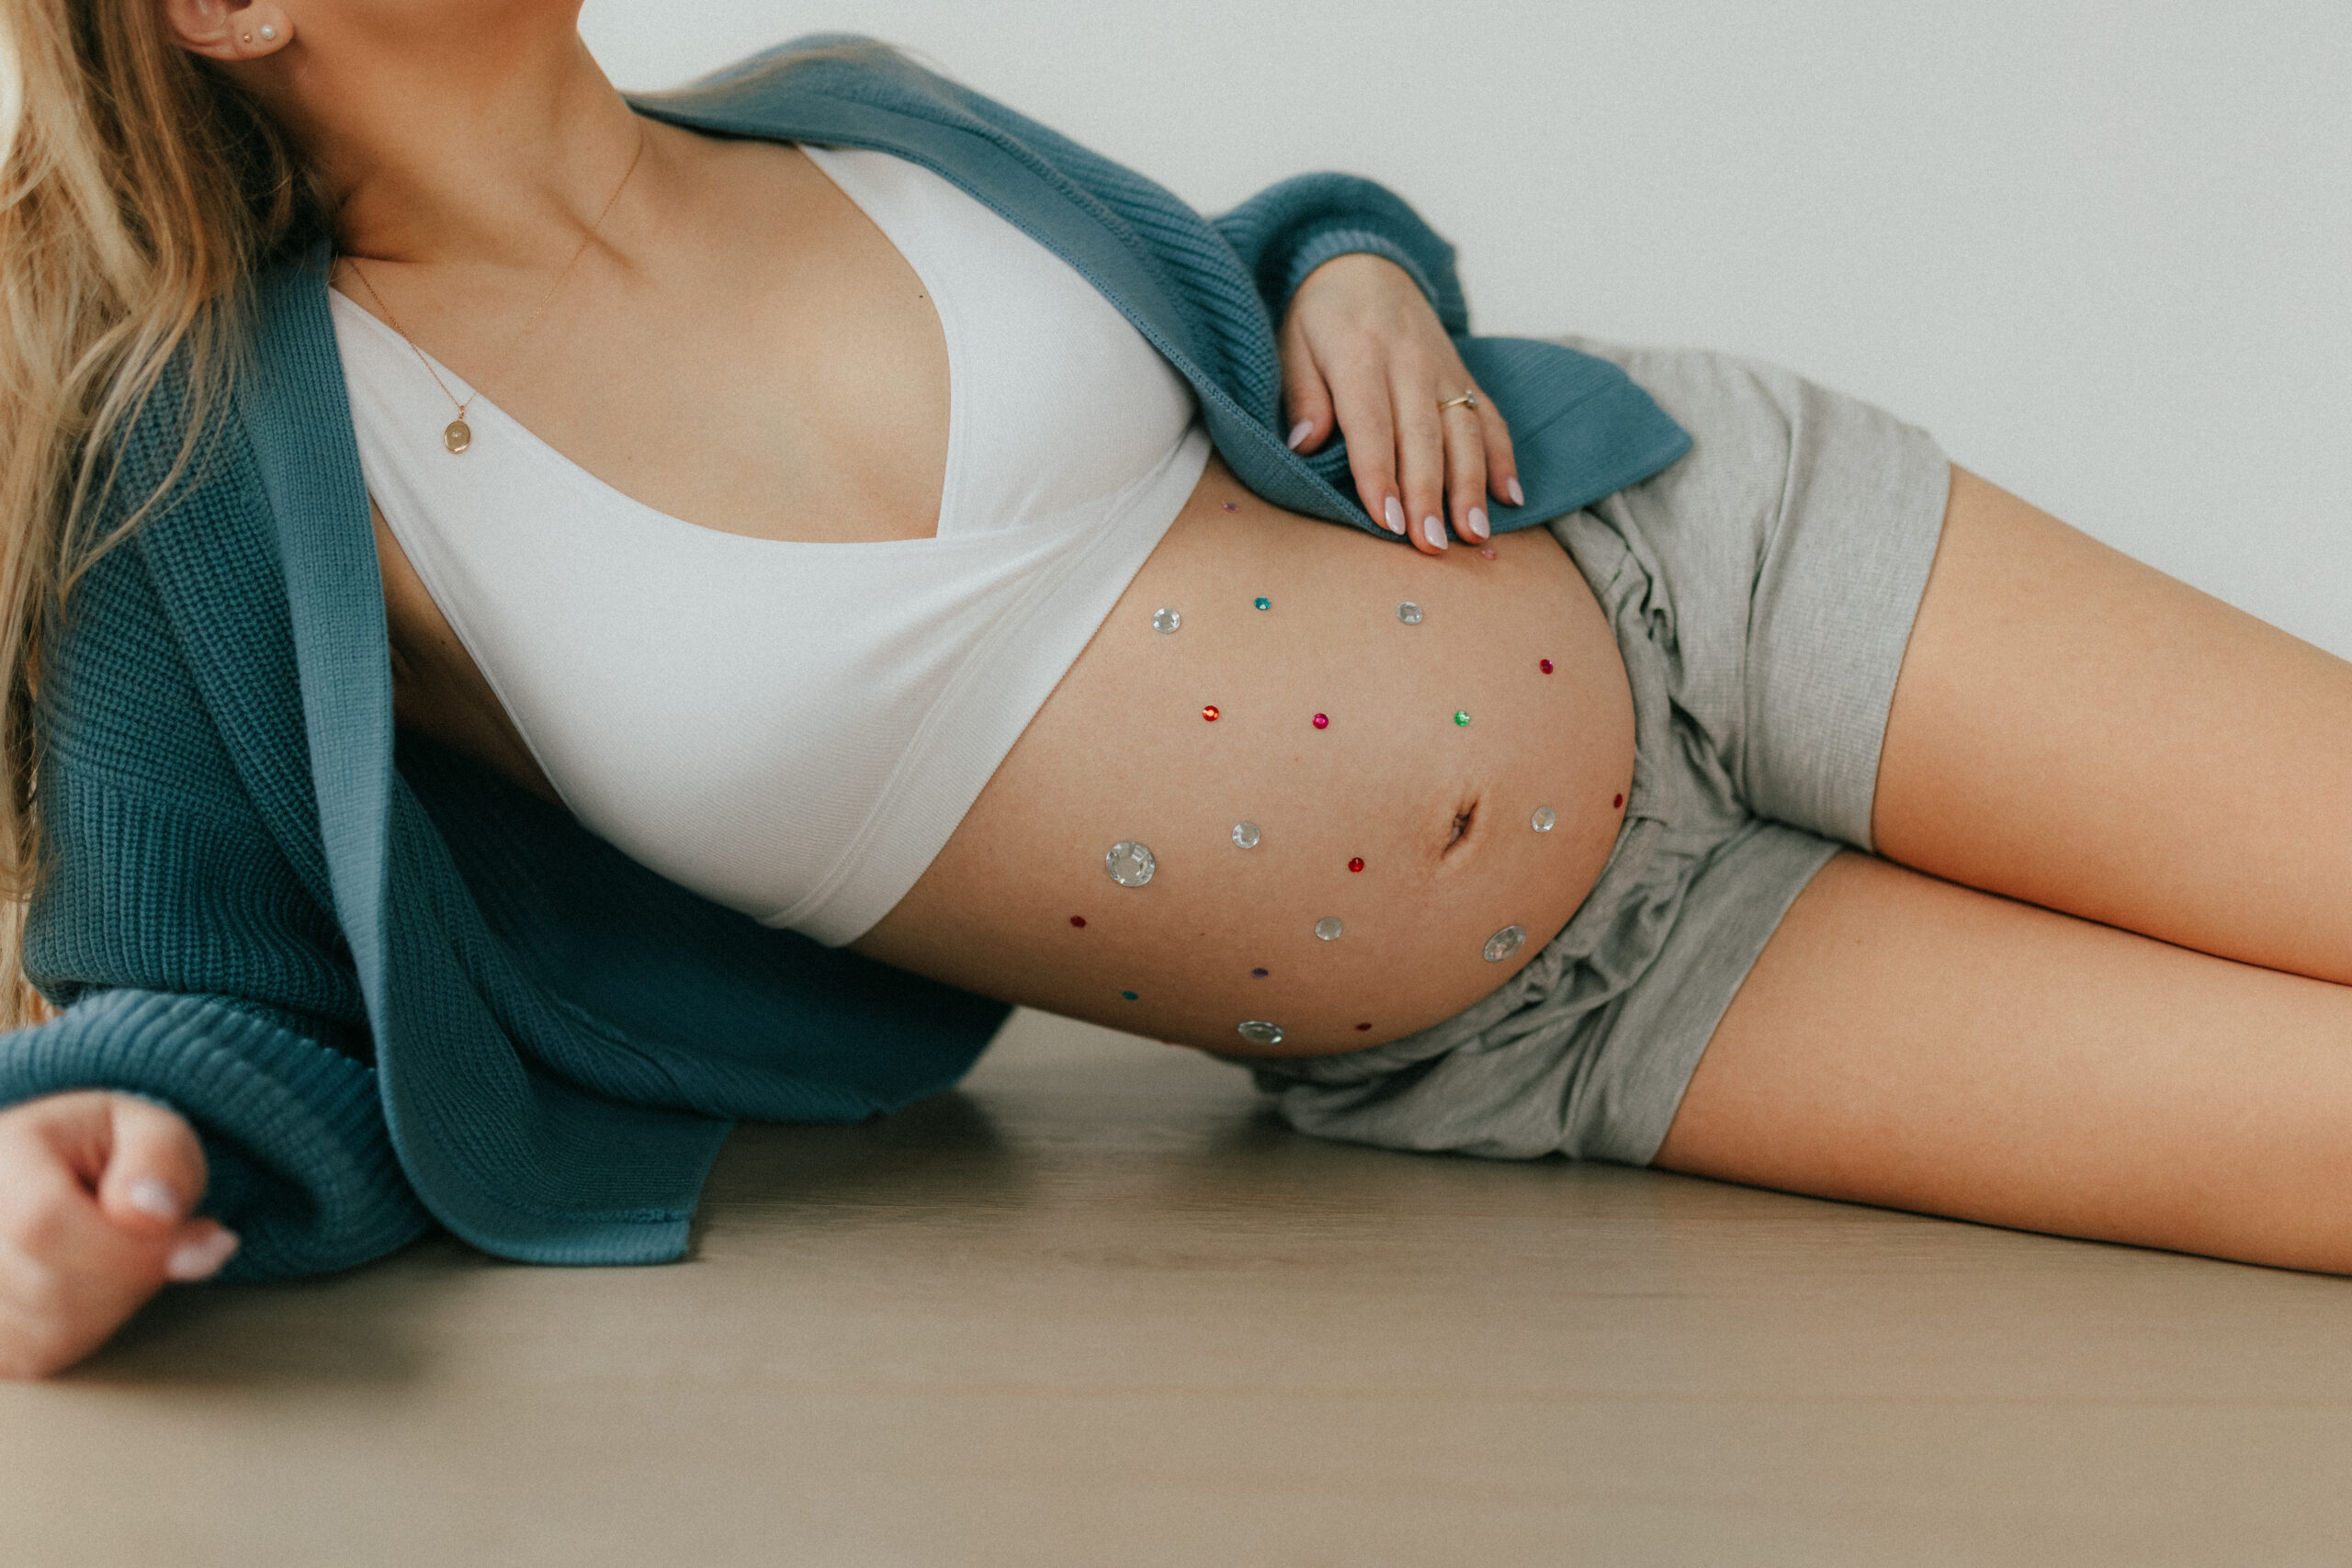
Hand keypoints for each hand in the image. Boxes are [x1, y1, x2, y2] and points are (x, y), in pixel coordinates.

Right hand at [0, 1092, 238, 1378]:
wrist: (63, 1178)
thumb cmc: (109, 1154)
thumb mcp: (152, 1130)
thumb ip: (161, 1159)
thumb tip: (156, 1213)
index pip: (42, 1225)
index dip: (129, 1250)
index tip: (205, 1243)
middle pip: (52, 1289)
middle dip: (138, 1273)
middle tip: (169, 1236)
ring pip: (52, 1331)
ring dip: (120, 1302)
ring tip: (127, 1253)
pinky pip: (45, 1354)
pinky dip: (94, 1328)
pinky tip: (99, 1284)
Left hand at [1277, 252, 1521, 555]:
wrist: (1362, 264)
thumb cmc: (1320, 316)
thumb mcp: (1291, 342)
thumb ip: (1301, 393)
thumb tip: (1302, 444)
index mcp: (1360, 356)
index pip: (1372, 425)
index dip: (1380, 475)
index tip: (1387, 520)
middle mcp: (1410, 362)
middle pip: (1423, 436)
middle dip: (1429, 494)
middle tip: (1431, 544)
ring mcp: (1444, 369)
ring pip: (1464, 431)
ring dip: (1471, 485)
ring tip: (1473, 532)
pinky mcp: (1463, 375)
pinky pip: (1490, 416)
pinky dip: (1503, 456)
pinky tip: (1509, 497)